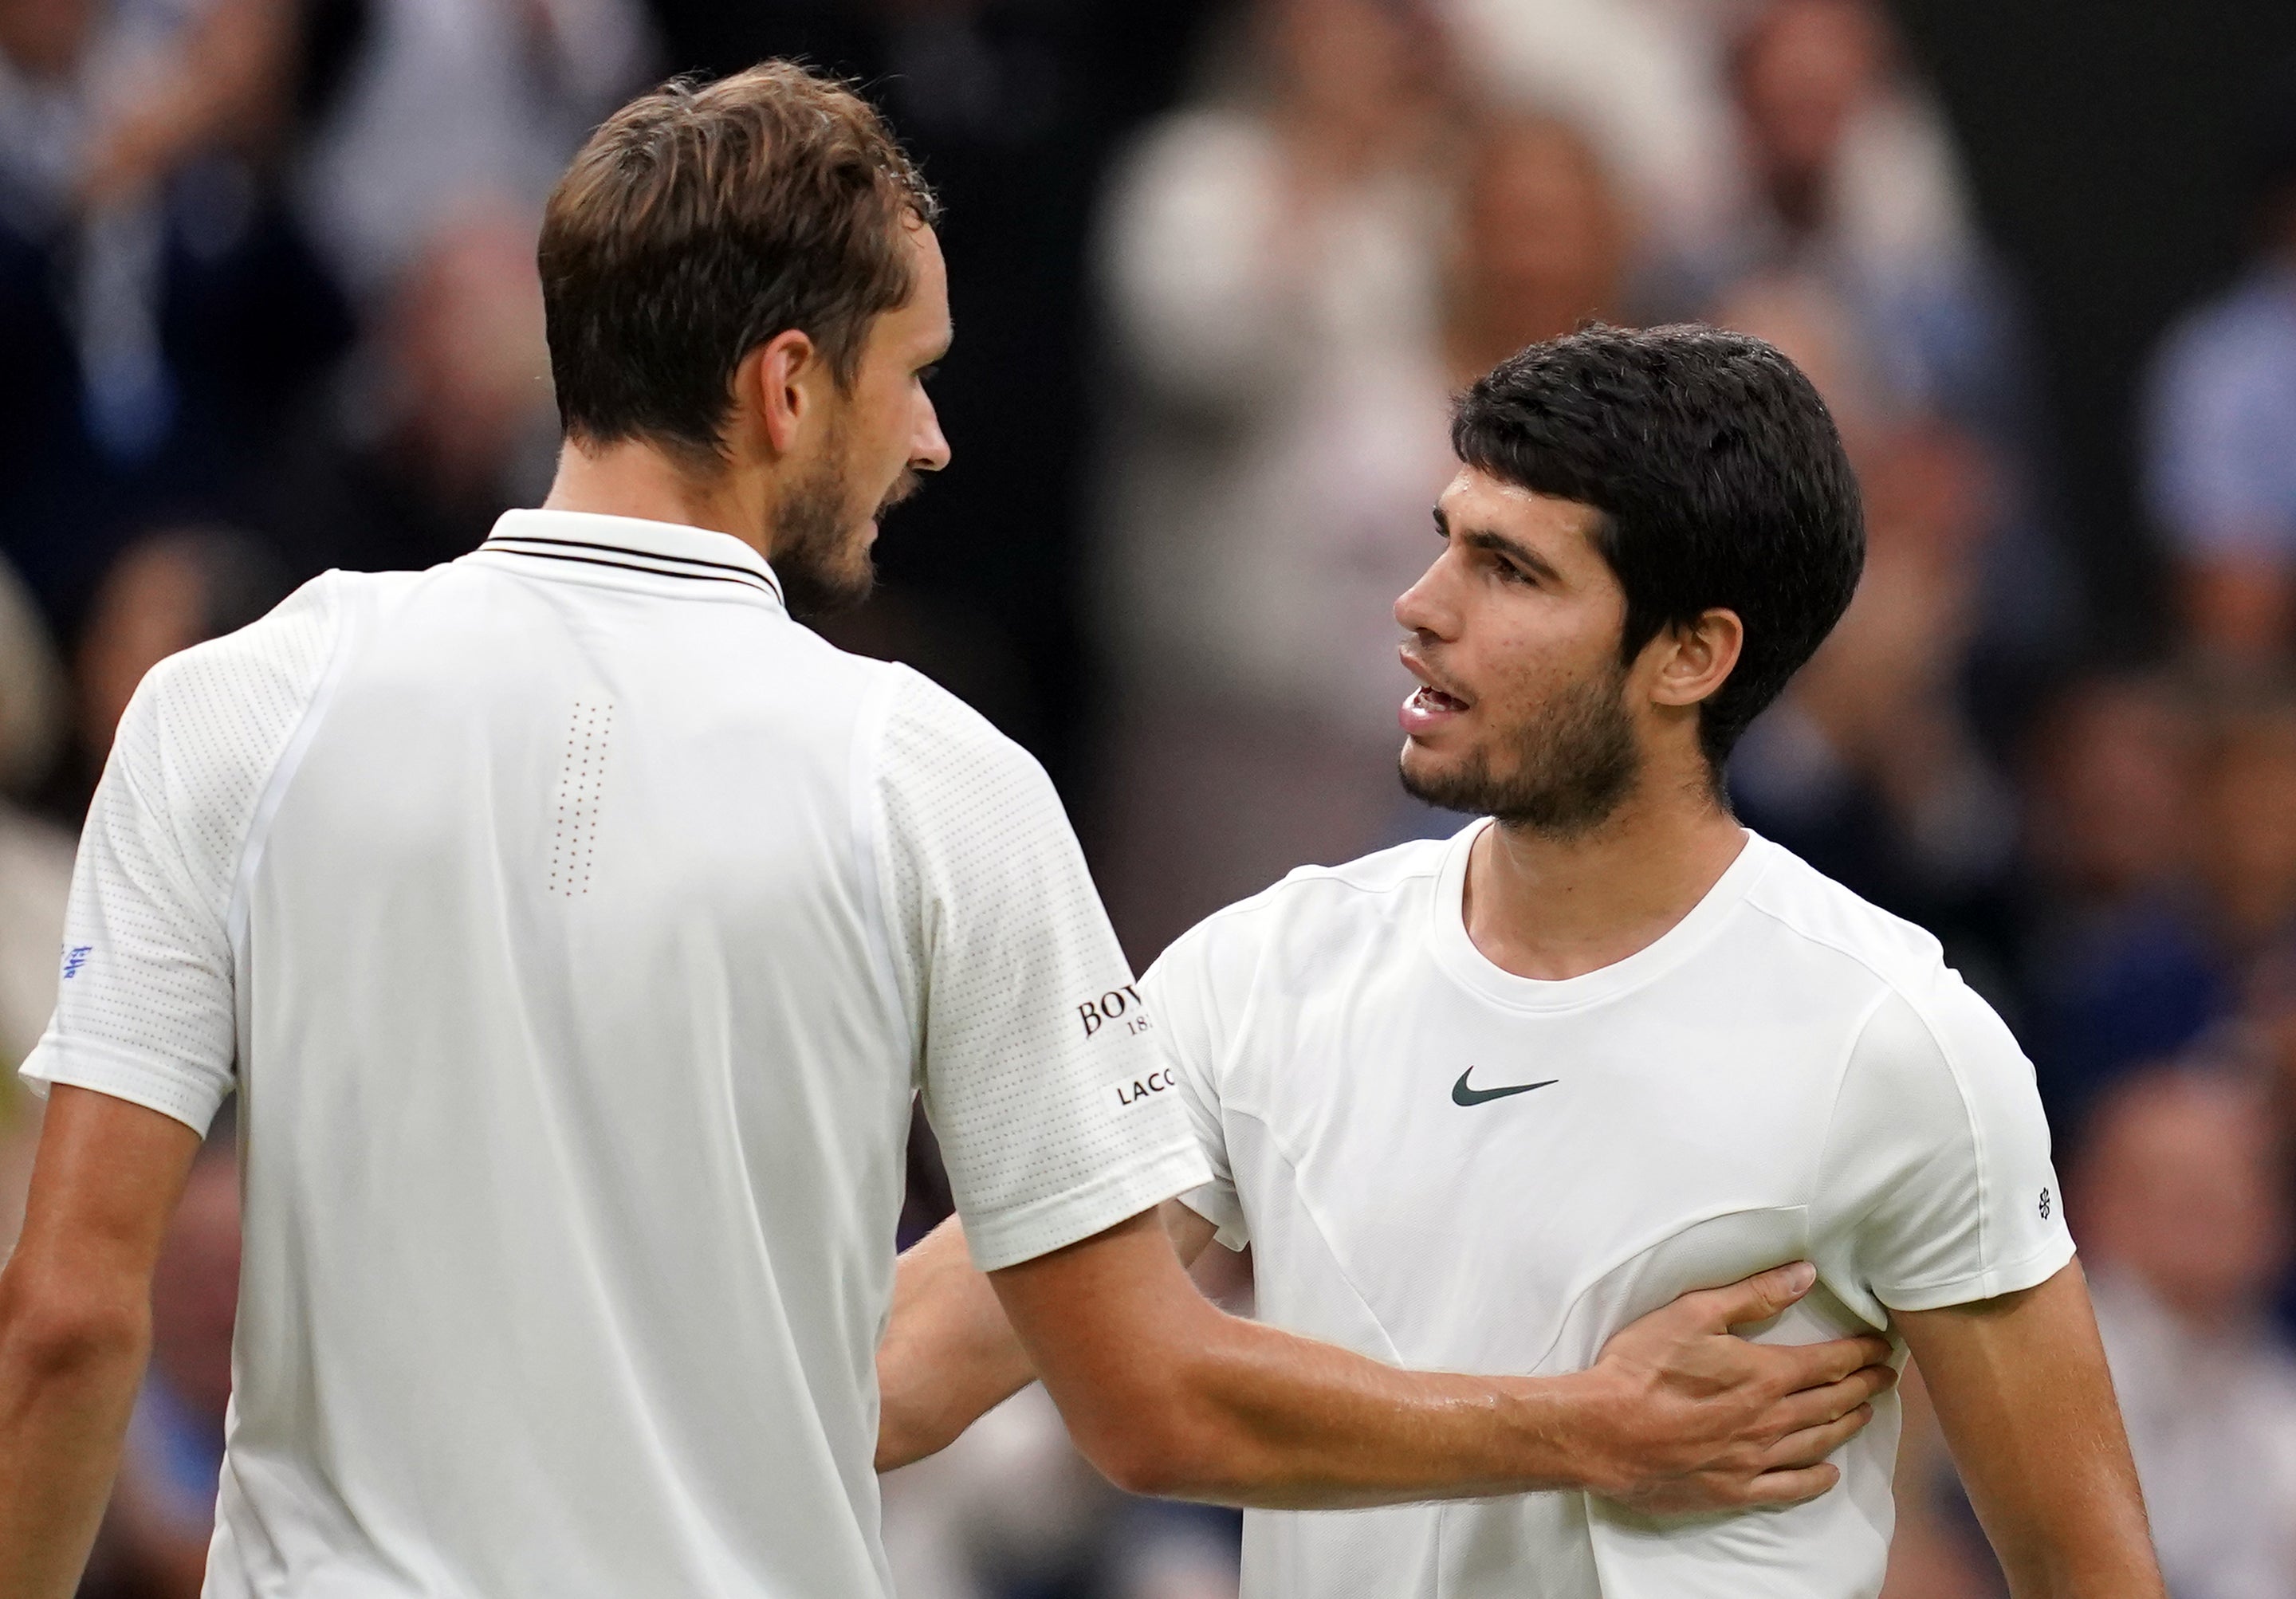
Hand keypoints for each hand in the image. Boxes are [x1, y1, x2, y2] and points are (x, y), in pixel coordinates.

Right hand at [1569, 1261, 1897, 1513]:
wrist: (1605, 1431)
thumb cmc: (1643, 1367)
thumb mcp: (1693, 1313)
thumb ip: (1754, 1295)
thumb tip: (1805, 1275)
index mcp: (1765, 1375)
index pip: (1829, 1362)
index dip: (1860, 1353)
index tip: (1882, 1347)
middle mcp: (1771, 1420)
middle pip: (1832, 1402)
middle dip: (1864, 1386)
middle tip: (1886, 1377)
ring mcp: (1755, 1459)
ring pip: (1818, 1443)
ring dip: (1847, 1426)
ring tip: (1865, 1413)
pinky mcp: (1735, 1489)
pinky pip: (1789, 1487)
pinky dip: (1815, 1480)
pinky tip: (1827, 1473)